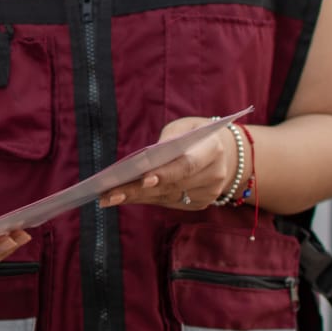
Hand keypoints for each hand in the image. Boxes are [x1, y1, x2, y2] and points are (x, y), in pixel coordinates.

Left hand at [97, 117, 236, 209]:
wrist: (223, 152)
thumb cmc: (194, 134)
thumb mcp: (183, 127)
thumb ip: (167, 141)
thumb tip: (141, 162)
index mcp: (212, 150)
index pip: (187, 165)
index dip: (165, 173)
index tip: (143, 179)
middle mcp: (214, 176)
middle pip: (172, 186)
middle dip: (138, 189)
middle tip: (109, 193)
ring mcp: (208, 193)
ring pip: (166, 197)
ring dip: (135, 198)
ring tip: (107, 197)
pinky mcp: (199, 203)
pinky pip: (168, 202)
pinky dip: (144, 199)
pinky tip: (123, 198)